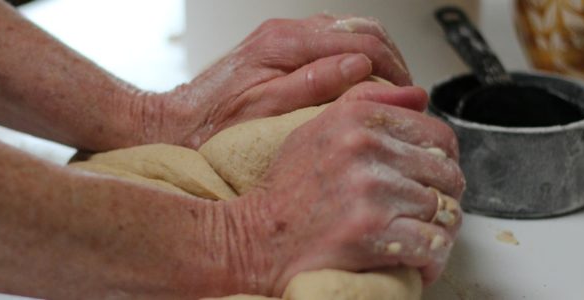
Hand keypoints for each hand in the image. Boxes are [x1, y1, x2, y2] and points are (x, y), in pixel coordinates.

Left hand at [141, 14, 411, 147]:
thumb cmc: (213, 127)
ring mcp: (282, 37)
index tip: (408, 95)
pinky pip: (329, 43)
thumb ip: (315, 86)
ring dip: (374, 58)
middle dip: (391, 59)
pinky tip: (356, 85)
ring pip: (348, 32)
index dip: (394, 68)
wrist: (175, 124)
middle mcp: (285, 33)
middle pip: (361, 29)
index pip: (362, 41)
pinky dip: (352, 59)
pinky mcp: (279, 47)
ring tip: (386, 92)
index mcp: (284, 44)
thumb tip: (361, 69)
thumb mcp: (268, 113)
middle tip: (404, 94)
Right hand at [219, 86, 464, 295]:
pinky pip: (432, 245)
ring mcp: (371, 192)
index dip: (443, 162)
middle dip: (442, 199)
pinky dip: (431, 260)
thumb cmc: (286, 191)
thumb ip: (366, 104)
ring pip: (444, 212)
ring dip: (435, 231)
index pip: (439, 136)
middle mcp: (365, 148)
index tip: (431, 180)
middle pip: (447, 175)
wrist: (256, 238)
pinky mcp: (372, 233)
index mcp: (357, 119)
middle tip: (422, 213)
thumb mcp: (316, 129)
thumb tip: (419, 96)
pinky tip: (417, 262)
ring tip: (416, 238)